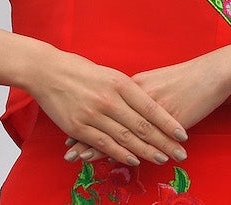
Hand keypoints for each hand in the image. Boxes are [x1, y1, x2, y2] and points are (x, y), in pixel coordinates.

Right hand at [20, 46, 186, 168]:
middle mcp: (110, 100)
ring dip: (145, 151)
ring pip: (125, 138)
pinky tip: (133, 159)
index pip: (151, 108)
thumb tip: (148, 103)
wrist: (48, 71)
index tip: (182, 134)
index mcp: (122, 84)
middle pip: (142, 126)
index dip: (168, 123)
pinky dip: (120, 153)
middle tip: (179, 154)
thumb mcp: (111, 75)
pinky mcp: (78, 127)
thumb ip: (129, 90)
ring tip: (162, 159)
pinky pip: (103, 143)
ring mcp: (94, 115)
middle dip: (163, 142)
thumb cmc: (82, 71)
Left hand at [66, 47, 230, 163]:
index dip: (87, 124)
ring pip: (123, 131)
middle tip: (69, 155)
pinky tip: (122, 161)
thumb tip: (125, 106)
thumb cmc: (188, 76)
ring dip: (102, 149)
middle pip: (108, 120)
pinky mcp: (170, 118)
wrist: (214, 70)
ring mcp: (153, 107)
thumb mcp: (157, 80)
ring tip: (84, 162)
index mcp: (133, 85)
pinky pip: (149, 137)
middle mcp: (138, 96)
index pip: (103, 109)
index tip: (69, 138)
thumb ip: (139, 93)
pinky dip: (134, 150)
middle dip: (87, 139)